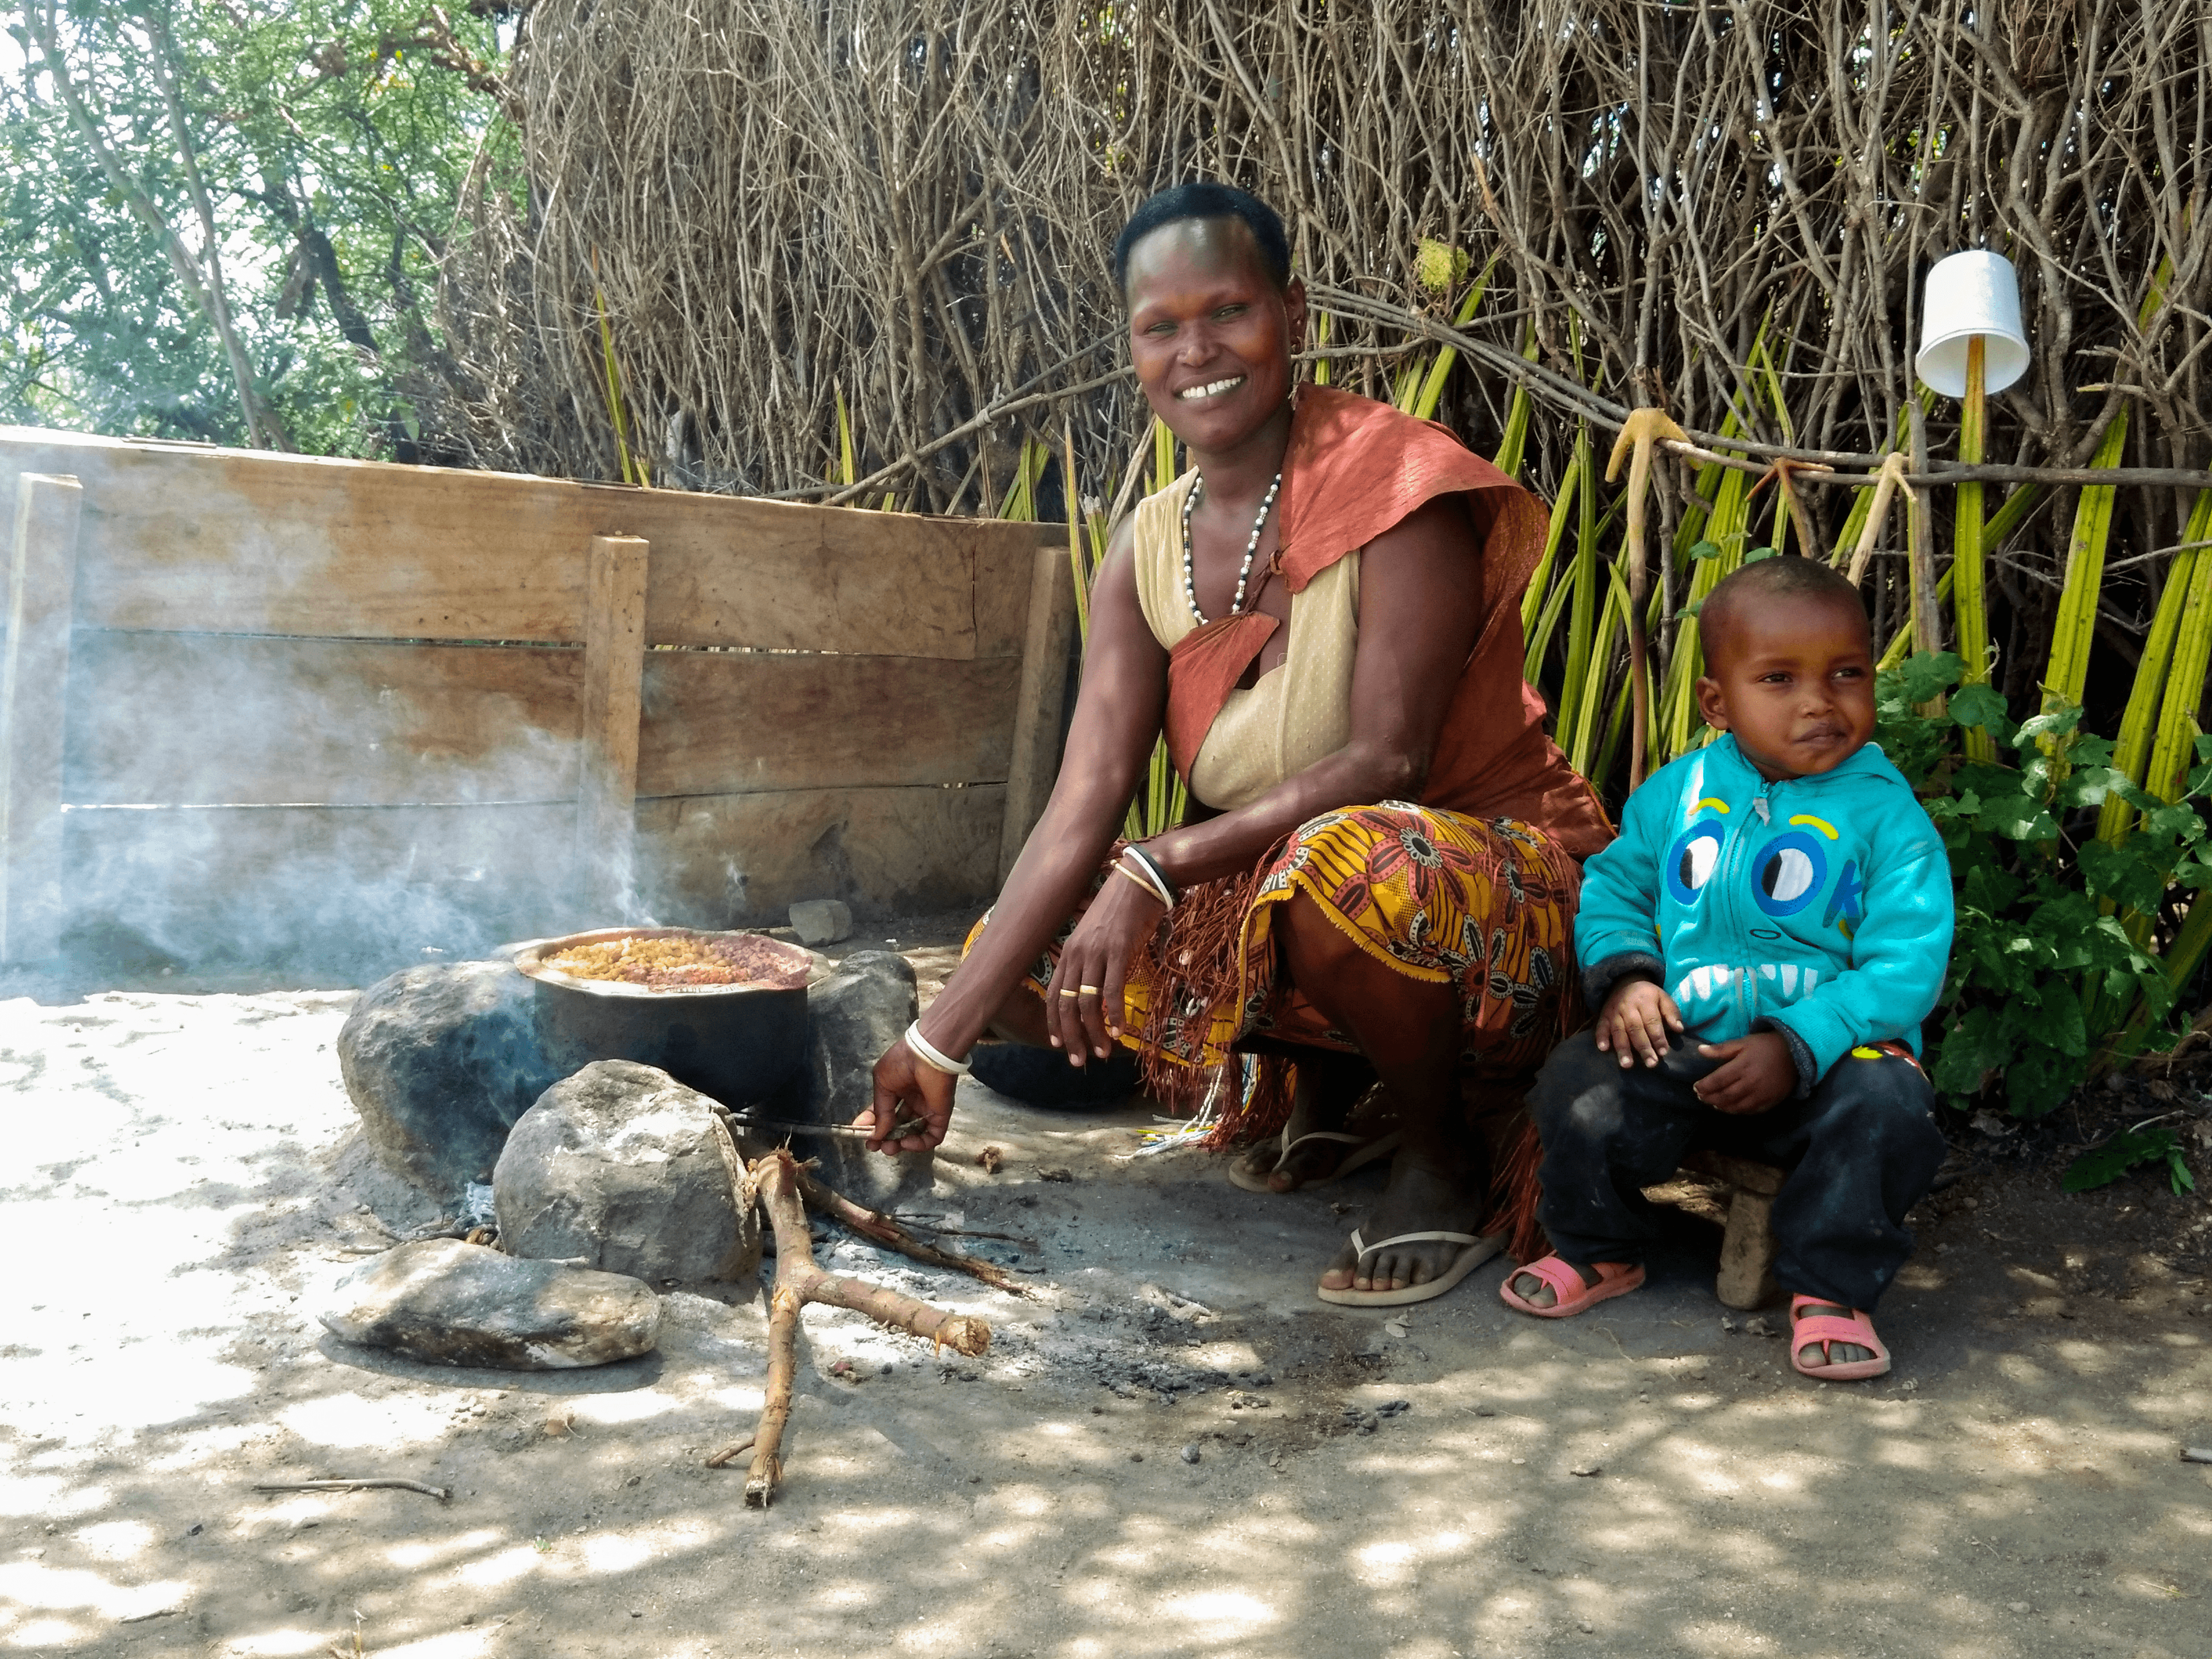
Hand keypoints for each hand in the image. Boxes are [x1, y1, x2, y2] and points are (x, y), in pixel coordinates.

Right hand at [857, 1035, 957, 1152]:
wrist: (928, 1054)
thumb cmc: (902, 1061)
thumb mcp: (882, 1083)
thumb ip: (880, 1110)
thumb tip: (876, 1133)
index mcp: (898, 1089)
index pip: (885, 1112)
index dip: (874, 1125)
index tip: (863, 1135)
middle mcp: (913, 1100)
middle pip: (899, 1126)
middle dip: (886, 1138)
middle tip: (875, 1147)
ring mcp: (927, 1109)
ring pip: (914, 1134)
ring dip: (900, 1144)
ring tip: (889, 1148)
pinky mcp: (941, 1115)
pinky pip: (932, 1136)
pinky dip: (919, 1144)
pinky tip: (906, 1142)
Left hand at [1045, 859, 1164, 1064]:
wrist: (1138, 879)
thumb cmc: (1119, 908)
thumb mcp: (1096, 935)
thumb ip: (1091, 959)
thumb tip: (1095, 987)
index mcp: (1069, 951)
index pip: (1054, 995)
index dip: (1054, 1023)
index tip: (1059, 1045)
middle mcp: (1077, 954)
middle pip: (1066, 1005)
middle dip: (1071, 1037)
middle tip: (1079, 1061)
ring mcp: (1096, 953)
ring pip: (1087, 1003)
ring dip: (1093, 1032)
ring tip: (1102, 1051)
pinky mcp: (1118, 951)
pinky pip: (1112, 991)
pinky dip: (1115, 1015)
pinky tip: (1120, 1031)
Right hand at [1594, 977, 1682, 1067]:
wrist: (1625, 981)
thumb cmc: (1648, 995)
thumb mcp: (1663, 998)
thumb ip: (1672, 1013)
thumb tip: (1679, 1029)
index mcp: (1645, 1001)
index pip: (1652, 1021)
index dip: (1658, 1037)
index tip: (1663, 1052)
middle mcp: (1628, 1007)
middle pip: (1635, 1029)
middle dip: (1643, 1047)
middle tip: (1651, 1063)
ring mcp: (1614, 1012)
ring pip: (1618, 1031)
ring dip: (1622, 1048)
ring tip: (1627, 1064)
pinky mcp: (1604, 1016)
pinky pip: (1601, 1027)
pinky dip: (1601, 1037)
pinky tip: (1603, 1049)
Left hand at [1692, 1031, 1796, 1114]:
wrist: (1795, 1053)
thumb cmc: (1765, 1046)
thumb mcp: (1743, 1042)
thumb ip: (1721, 1049)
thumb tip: (1700, 1050)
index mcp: (1743, 1066)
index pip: (1718, 1080)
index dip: (1704, 1086)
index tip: (1695, 1087)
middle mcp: (1751, 1083)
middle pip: (1725, 1096)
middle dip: (1710, 1098)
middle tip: (1701, 1097)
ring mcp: (1762, 1094)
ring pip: (1737, 1106)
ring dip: (1722, 1107)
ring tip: (1713, 1104)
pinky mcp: (1771, 1101)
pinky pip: (1752, 1111)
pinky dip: (1739, 1111)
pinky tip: (1731, 1108)